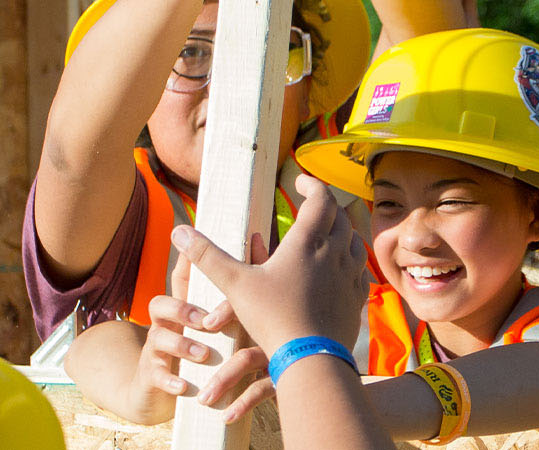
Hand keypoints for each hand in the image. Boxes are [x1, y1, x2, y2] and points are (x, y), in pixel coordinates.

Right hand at [127, 236, 274, 423]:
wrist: (165, 398)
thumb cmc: (203, 358)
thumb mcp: (222, 330)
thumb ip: (238, 299)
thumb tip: (261, 247)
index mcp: (183, 311)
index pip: (180, 281)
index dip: (186, 263)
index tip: (196, 249)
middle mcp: (165, 326)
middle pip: (160, 304)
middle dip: (182, 309)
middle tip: (207, 321)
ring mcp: (156, 351)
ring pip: (157, 339)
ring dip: (182, 345)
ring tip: (204, 355)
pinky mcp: (151, 377)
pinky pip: (155, 375)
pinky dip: (170, 380)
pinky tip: (184, 386)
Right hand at [173, 175, 368, 349]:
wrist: (311, 358)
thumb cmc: (273, 318)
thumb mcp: (235, 285)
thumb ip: (207, 256)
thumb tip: (179, 231)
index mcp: (308, 242)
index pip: (320, 199)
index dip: (312, 184)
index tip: (299, 180)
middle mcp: (335, 252)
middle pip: (340, 217)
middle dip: (326, 206)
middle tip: (312, 204)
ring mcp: (350, 276)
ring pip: (354, 242)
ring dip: (343, 231)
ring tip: (329, 232)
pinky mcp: (357, 298)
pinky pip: (360, 270)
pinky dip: (351, 260)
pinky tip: (341, 268)